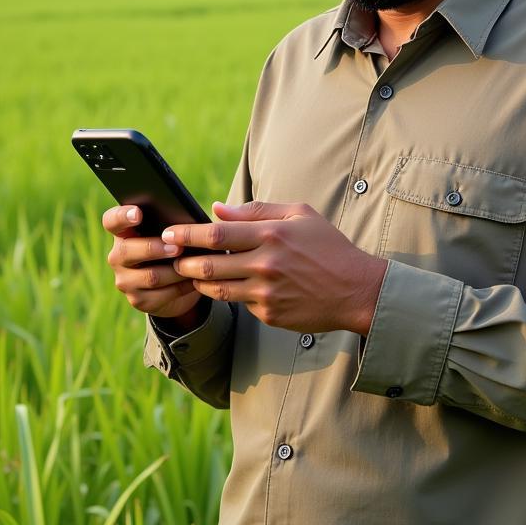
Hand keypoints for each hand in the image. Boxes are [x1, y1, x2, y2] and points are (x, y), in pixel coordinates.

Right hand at [103, 204, 206, 329]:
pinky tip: (194, 280)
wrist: (175, 281)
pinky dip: (181, 286)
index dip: (122, 216)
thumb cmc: (174, 245)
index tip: (138, 214)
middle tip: (178, 247)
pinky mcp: (138, 300)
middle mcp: (118, 256)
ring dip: (175, 270)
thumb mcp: (171, 232)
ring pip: (150, 276)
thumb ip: (172, 223)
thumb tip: (187, 222)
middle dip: (154, 248)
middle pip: (127, 251)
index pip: (112, 221)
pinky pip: (161, 295)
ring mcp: (125, 280)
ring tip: (195, 264)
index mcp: (123, 232)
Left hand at [165, 201, 386, 335]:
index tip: (169, 233)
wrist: (356, 290)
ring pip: (217, 289)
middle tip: (171, 256)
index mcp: (271, 235)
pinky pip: (240, 304)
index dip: (187, 235)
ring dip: (198, 281)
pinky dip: (230, 294)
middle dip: (183, 261)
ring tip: (190, 272)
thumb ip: (256, 210)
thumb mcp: (299, 215)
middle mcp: (265, 265)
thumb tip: (218, 209)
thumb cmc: (328, 246)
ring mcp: (266, 293)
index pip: (216, 234)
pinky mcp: (269, 314)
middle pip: (208, 265)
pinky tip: (228, 286)